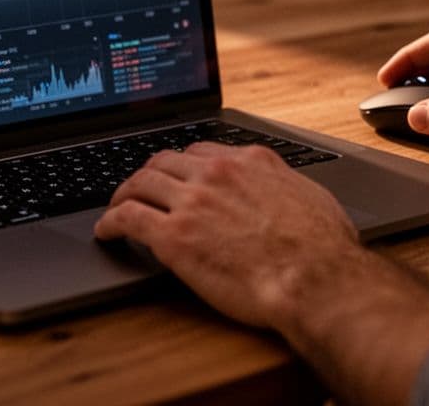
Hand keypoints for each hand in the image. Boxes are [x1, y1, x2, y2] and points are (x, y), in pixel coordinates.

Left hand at [94, 142, 357, 329]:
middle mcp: (217, 173)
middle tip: (139, 188)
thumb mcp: (311, 198)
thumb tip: (285, 191)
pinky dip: (110, 222)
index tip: (176, 175)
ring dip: (123, 194)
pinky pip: (128, 218)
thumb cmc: (323, 249)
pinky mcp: (173, 236)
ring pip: (140, 183)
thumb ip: (287, 186)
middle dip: (148, 173)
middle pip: (165, 160)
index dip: (183, 164)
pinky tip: (105, 232)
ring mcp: (192, 202)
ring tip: (116, 207)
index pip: (202, 150)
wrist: (315, 279)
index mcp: (250, 161)